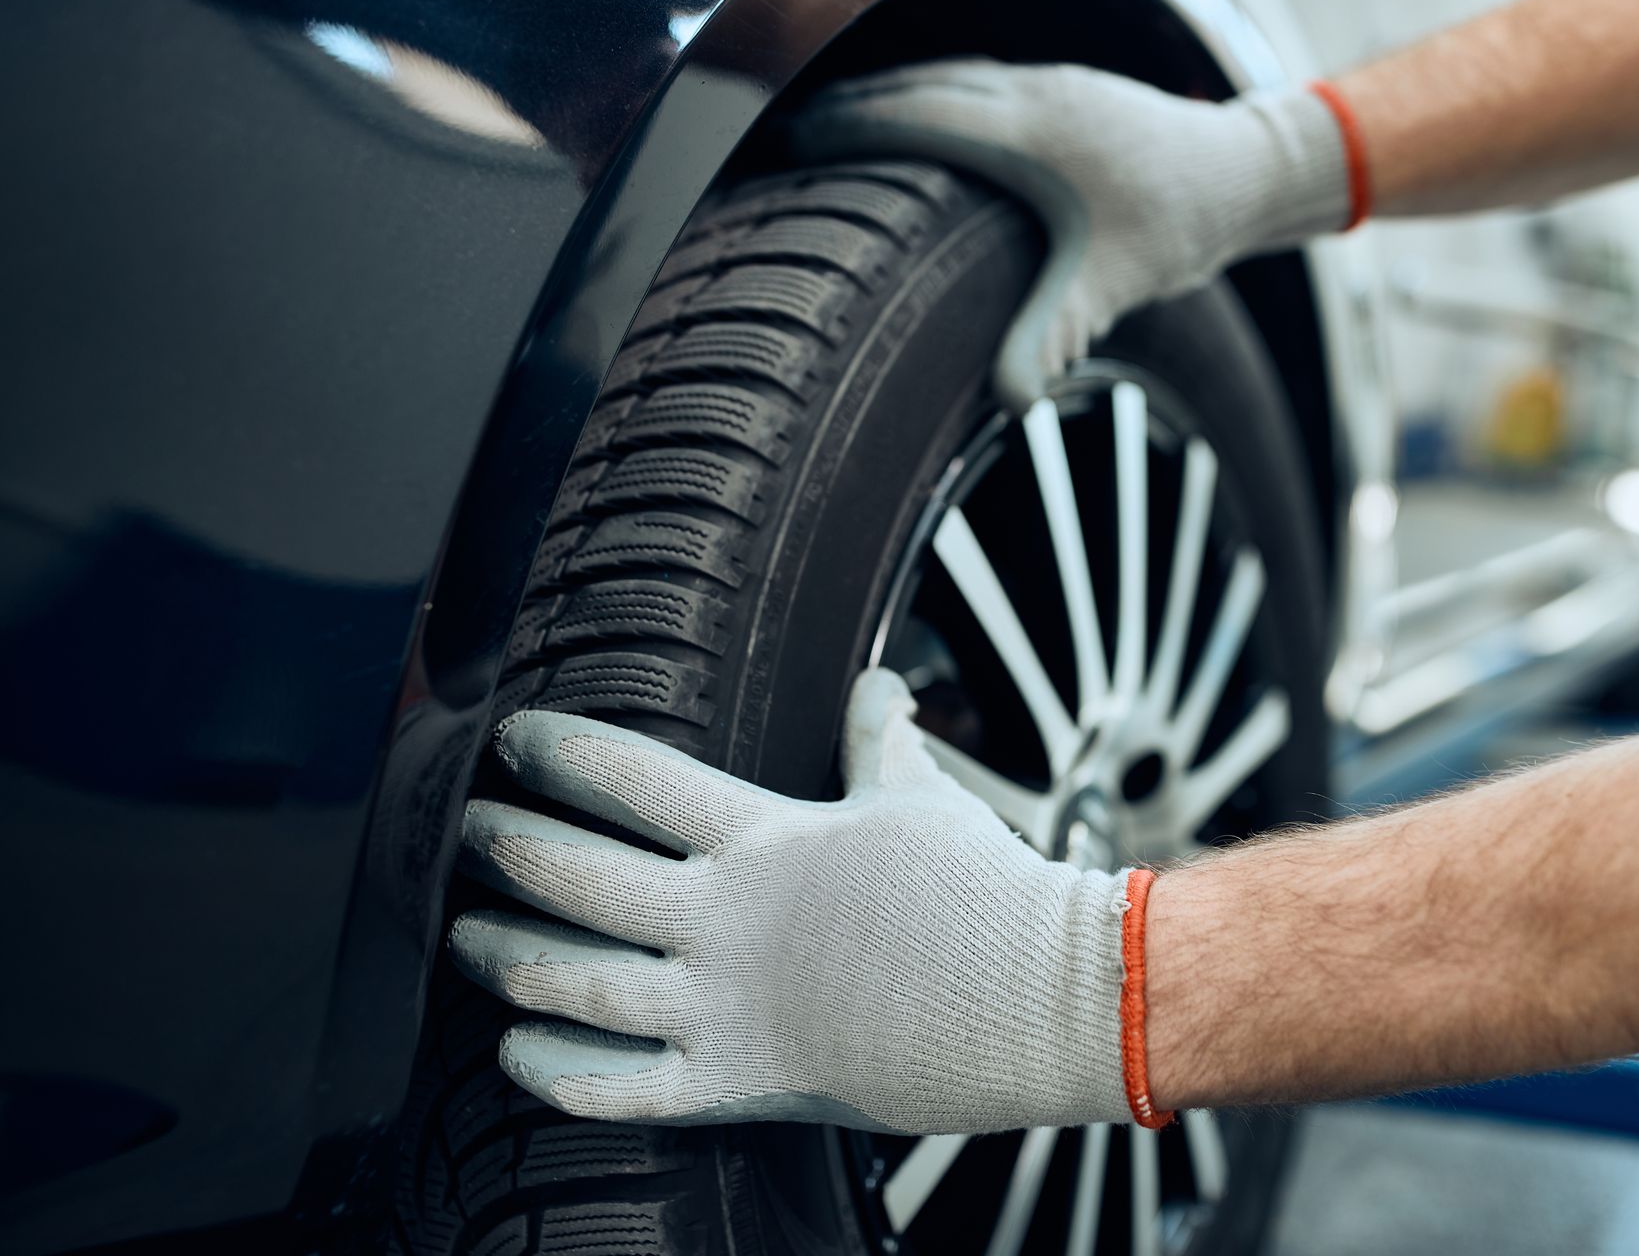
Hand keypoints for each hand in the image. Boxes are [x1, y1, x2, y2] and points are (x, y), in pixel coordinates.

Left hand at [451, 668, 1136, 1133]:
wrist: (1036, 997)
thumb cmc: (980, 891)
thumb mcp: (919, 798)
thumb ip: (879, 741)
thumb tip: (881, 685)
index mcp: (764, 839)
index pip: (633, 778)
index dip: (560, 752)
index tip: (516, 741)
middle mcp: (726, 920)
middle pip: (579, 877)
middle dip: (506, 850)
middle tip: (468, 833)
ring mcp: (726, 1006)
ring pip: (576, 982)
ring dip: (506, 956)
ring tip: (465, 935)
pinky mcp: (740, 1082)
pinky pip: (621, 1089)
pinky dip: (557, 1070)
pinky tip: (516, 1050)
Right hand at [791, 60, 1350, 403]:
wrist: (1247, 171)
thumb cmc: (1180, 224)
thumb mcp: (1111, 286)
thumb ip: (1051, 335)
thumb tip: (1010, 399)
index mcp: (1030, 133)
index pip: (917, 116)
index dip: (851, 126)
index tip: (796, 139)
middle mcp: (1034, 93)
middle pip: (921, 84)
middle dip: (854, 105)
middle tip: (793, 131)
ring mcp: (1052, 83)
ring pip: (950, 74)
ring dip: (892, 92)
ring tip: (839, 119)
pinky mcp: (1068, 88)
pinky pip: (980, 77)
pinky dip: (934, 91)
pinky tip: (921, 115)